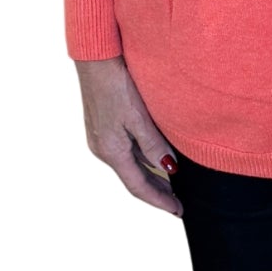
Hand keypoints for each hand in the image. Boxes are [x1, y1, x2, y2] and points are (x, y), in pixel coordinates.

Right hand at [75, 56, 183, 216]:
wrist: (94, 59)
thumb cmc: (116, 84)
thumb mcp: (139, 117)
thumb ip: (153, 145)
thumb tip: (169, 169)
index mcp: (111, 151)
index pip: (138, 186)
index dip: (158, 201)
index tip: (177, 211)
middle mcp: (102, 149)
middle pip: (133, 179)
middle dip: (156, 192)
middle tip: (177, 202)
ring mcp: (100, 139)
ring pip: (130, 165)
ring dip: (149, 176)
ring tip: (171, 183)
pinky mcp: (102, 127)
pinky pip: (125, 152)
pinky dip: (141, 160)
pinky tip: (154, 157)